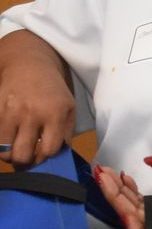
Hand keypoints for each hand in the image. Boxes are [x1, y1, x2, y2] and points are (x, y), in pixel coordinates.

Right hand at [0, 53, 75, 167]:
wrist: (28, 66)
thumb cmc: (52, 92)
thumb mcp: (68, 109)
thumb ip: (64, 133)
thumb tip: (57, 159)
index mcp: (55, 113)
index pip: (48, 150)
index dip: (45, 158)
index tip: (42, 156)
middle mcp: (32, 114)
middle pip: (23, 155)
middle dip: (24, 162)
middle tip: (26, 159)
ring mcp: (11, 112)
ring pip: (4, 151)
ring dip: (9, 155)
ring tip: (15, 150)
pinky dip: (0, 144)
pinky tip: (7, 139)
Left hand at [95, 155, 151, 228]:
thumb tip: (151, 161)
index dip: (127, 221)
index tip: (115, 195)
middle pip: (139, 220)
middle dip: (117, 198)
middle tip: (102, 174)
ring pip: (144, 213)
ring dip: (125, 195)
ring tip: (109, 174)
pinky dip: (138, 194)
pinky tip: (130, 180)